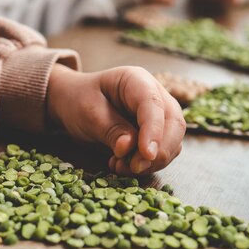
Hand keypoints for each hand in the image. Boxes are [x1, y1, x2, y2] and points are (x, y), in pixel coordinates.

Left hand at [46, 64, 185, 174]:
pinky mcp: (158, 134)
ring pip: (173, 142)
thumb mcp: (88, 113)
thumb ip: (110, 129)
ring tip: (121, 166)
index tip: (147, 154)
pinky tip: (124, 165)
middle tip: (135, 168)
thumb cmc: (80, 100)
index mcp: (136, 80)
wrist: (75, 103)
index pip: (153, 104)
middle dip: (159, 151)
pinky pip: (163, 152)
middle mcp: (155, 95)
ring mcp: (160, 115)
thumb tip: (129, 147)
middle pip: (174, 124)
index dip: (154, 130)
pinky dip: (148, 165)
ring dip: (153, 162)